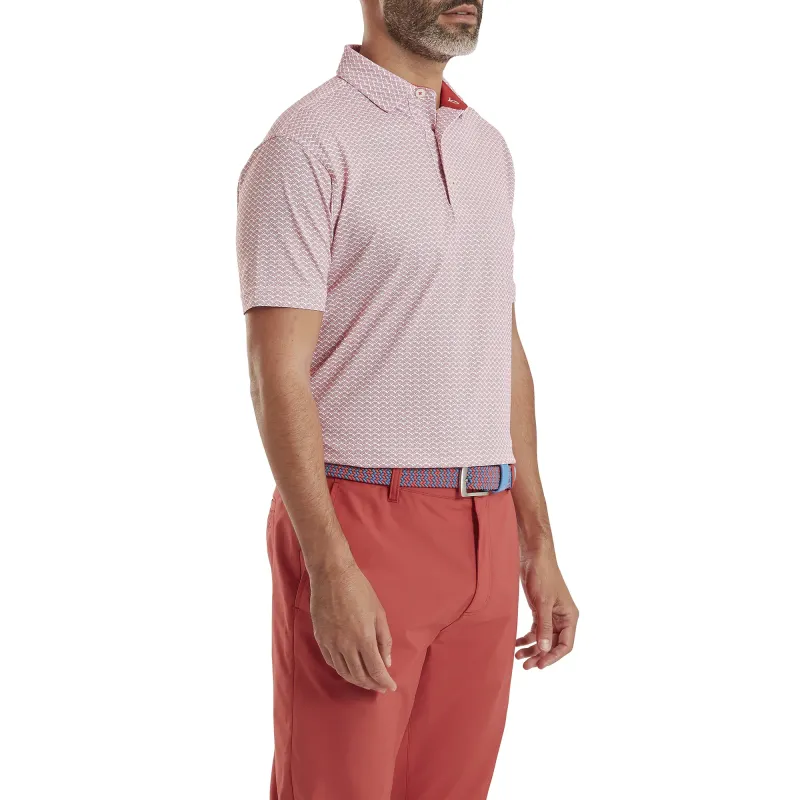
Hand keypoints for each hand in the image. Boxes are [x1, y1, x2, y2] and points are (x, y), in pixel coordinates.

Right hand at [309, 561, 396, 692]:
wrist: (332, 575)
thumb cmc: (359, 590)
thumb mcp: (379, 612)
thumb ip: (384, 639)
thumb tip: (387, 661)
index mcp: (364, 638)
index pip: (375, 670)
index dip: (384, 681)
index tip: (391, 687)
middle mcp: (346, 645)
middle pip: (359, 675)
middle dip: (372, 684)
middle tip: (380, 686)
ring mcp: (331, 643)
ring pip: (344, 672)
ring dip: (357, 681)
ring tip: (366, 682)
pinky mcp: (321, 638)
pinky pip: (331, 662)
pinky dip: (342, 670)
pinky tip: (348, 670)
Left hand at [516, 552, 578, 669]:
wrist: (533, 557)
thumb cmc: (543, 576)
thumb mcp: (543, 603)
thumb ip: (544, 626)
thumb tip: (545, 649)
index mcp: (570, 617)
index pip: (566, 645)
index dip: (553, 657)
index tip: (540, 665)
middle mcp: (562, 618)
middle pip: (553, 644)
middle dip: (540, 655)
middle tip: (526, 666)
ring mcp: (551, 615)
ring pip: (543, 638)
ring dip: (532, 648)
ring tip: (518, 657)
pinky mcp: (540, 610)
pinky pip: (535, 630)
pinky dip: (527, 638)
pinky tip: (517, 644)